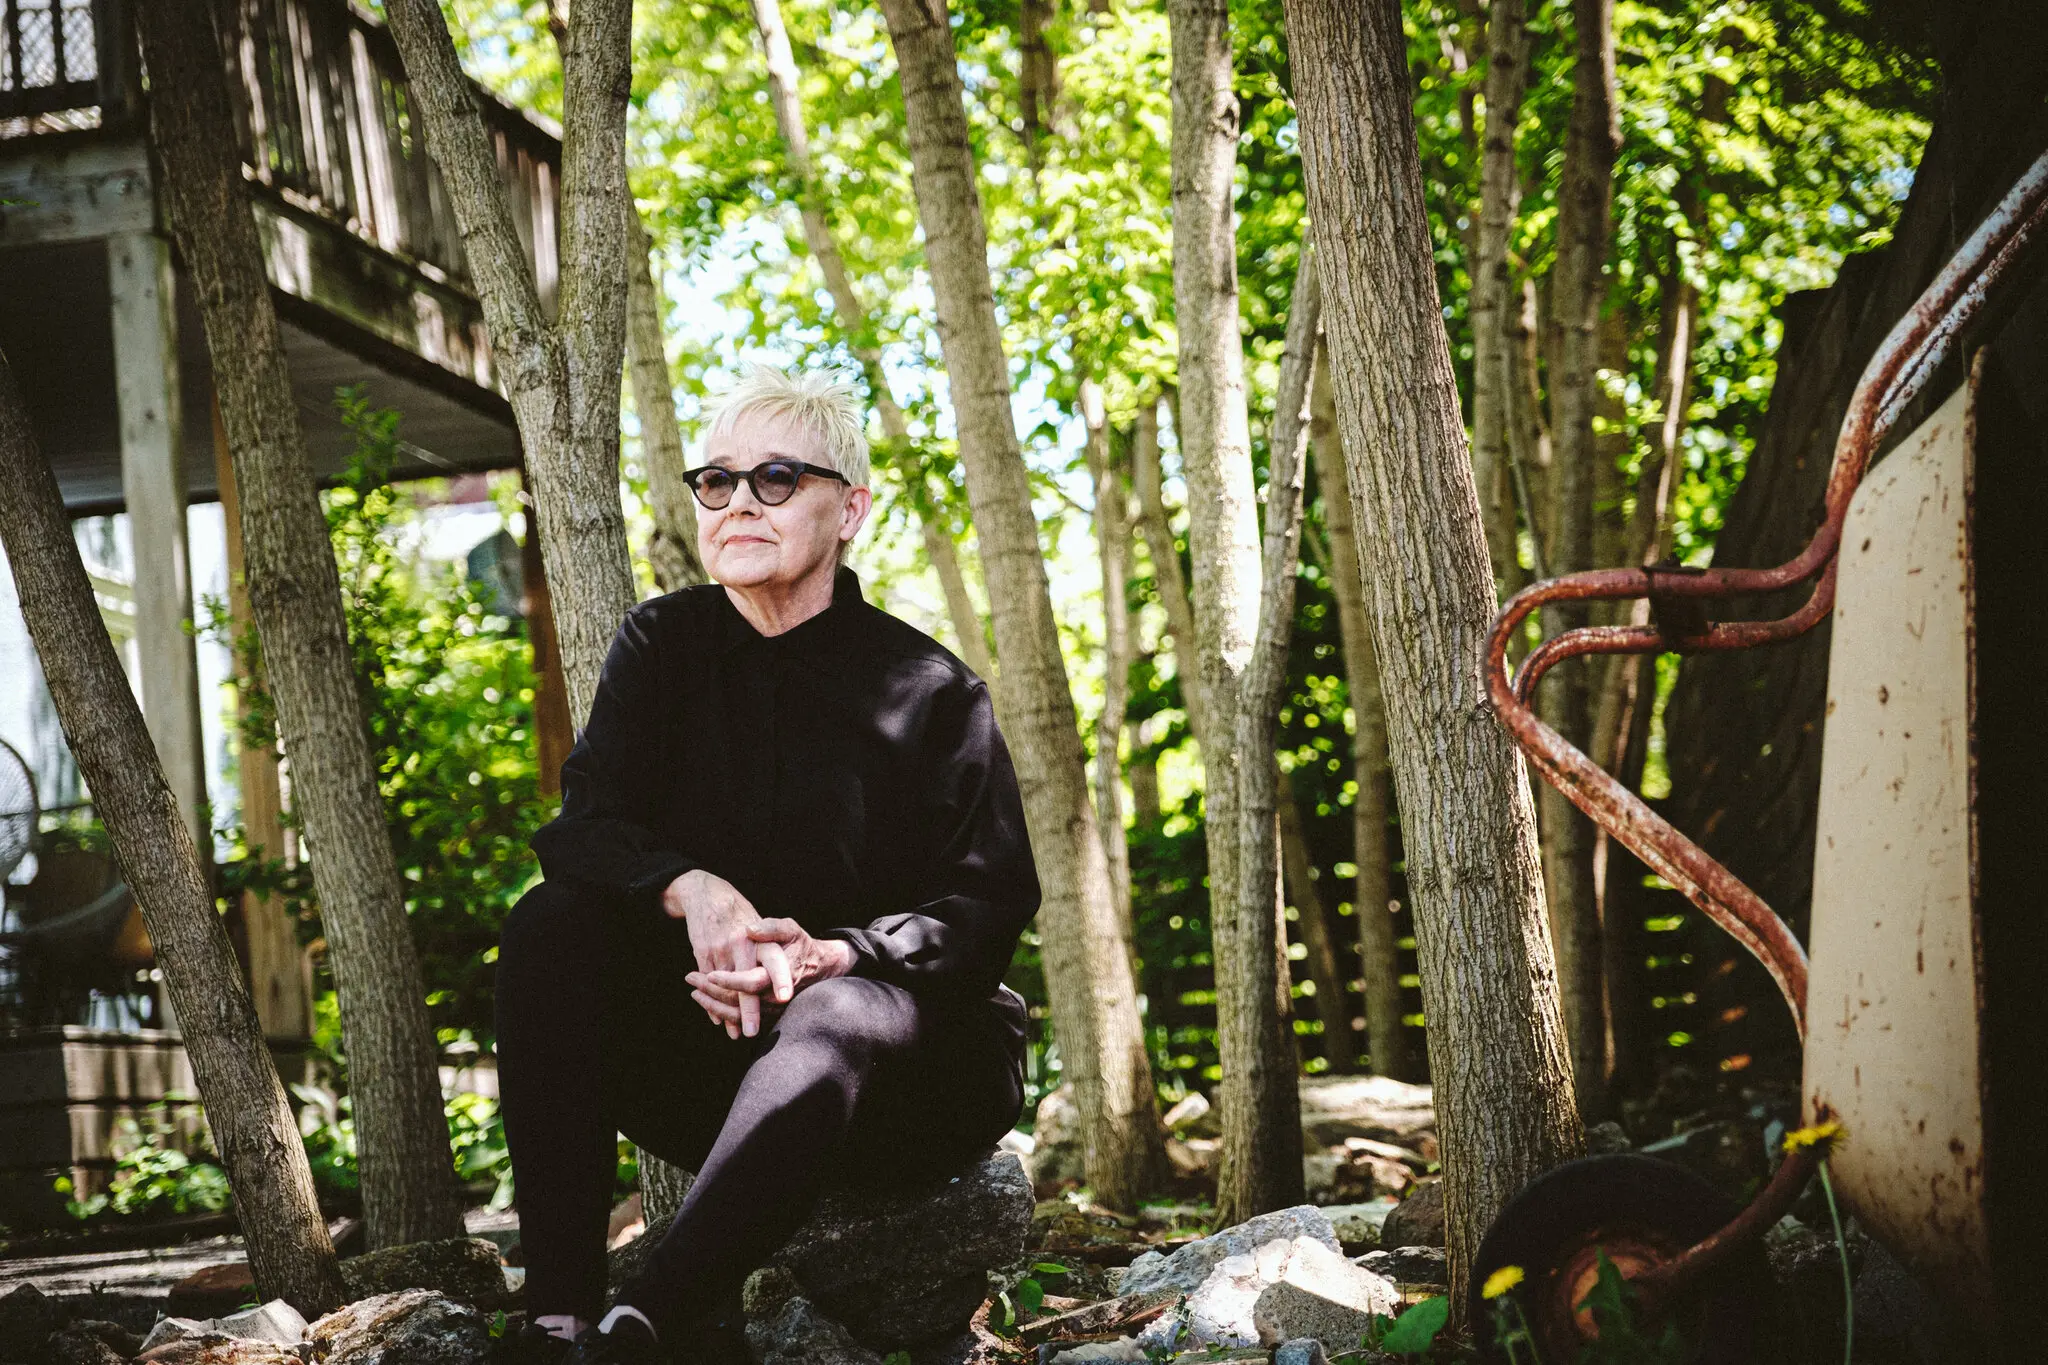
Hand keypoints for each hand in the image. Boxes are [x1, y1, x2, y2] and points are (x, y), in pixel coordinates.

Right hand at [662, 869, 765, 1038]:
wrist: (707, 893)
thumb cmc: (741, 913)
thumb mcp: (761, 924)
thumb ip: (770, 952)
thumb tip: (776, 983)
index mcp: (760, 938)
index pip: (773, 960)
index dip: (779, 978)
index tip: (784, 998)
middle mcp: (741, 943)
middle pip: (746, 981)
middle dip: (748, 1009)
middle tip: (752, 1031)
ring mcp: (720, 948)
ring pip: (725, 987)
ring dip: (728, 1011)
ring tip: (734, 1032)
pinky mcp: (703, 952)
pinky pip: (708, 982)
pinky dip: (712, 1001)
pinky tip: (717, 1017)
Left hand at [689, 918, 856, 1014]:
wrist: (818, 967)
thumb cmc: (800, 945)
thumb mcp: (790, 930)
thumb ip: (771, 928)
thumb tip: (749, 929)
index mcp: (779, 975)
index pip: (750, 983)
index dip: (729, 981)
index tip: (710, 975)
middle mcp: (774, 997)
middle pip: (738, 1002)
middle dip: (712, 992)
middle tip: (692, 979)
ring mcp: (770, 1009)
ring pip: (736, 1015)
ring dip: (712, 1004)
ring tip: (694, 991)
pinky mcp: (766, 1015)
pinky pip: (739, 1018)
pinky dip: (721, 1012)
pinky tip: (707, 1000)